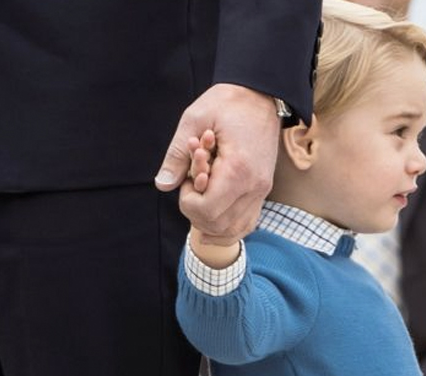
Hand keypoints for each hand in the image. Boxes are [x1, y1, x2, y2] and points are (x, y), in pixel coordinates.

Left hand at [157, 83, 280, 247]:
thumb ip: (177, 155)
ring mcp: (262, 190)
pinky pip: (246, 222)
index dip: (187, 201)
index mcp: (238, 169)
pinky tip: (213, 212)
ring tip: (201, 197)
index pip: (207, 210)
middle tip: (192, 185)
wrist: (260, 94)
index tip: (186, 179)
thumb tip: (162, 185)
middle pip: (219, 225)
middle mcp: (254, 186)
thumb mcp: (193, 120)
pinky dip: (227, 224)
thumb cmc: (227, 103)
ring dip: (210, 221)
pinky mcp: (263, 190)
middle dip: (196, 211)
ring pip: (235, 230)